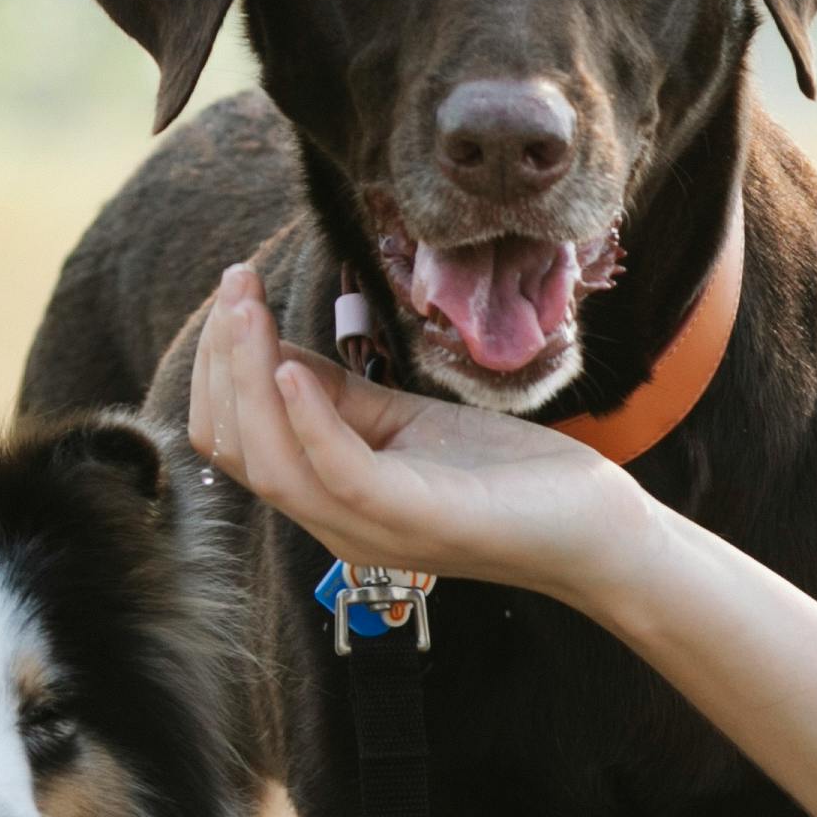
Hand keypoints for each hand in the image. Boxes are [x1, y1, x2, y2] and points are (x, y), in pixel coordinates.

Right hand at [181, 261, 649, 606]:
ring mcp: (375, 530)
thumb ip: (338, 398)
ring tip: (247, 310)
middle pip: (235, 447)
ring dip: (247, 376)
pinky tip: (294, 368)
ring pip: (272, 461)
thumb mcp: (405, 423)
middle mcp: (336, 524)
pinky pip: (340, 474)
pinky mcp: (422, 520)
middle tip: (233, 285)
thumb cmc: (505, 476)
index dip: (219, 366)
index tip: (232, 293)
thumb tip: (270, 353)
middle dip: (222, 360)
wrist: (596, 529)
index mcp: (327, 499)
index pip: (232, 439)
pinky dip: (309, 419)